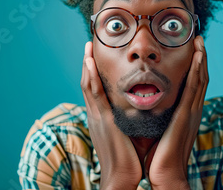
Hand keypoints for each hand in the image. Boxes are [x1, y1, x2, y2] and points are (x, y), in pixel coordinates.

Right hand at [81, 42, 141, 188]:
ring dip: (87, 64)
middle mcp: (95, 115)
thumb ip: (126, 121)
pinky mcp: (102, 120)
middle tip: (88, 45)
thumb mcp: (124, 135)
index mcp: (101, 118)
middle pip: (88, 83)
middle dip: (87, 64)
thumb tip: (135, 111)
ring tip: (87, 47)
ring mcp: (97, 117)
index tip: (94, 57)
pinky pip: (94, 94)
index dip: (92, 73)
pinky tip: (90, 63)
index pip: (94, 90)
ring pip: (88, 85)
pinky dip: (91, 77)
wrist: (120, 177)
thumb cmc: (126, 159)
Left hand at [147, 36, 208, 188]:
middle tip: (199, 39)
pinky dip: (198, 71)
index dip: (195, 67)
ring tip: (200, 41)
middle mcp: (192, 111)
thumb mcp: (160, 132)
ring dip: (201, 59)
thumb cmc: (160, 157)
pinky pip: (194, 88)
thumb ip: (159, 118)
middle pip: (201, 78)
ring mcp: (192, 112)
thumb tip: (148, 108)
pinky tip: (198, 57)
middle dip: (201, 59)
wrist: (166, 175)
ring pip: (200, 79)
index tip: (193, 51)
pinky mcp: (187, 115)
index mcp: (186, 115)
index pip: (193, 86)